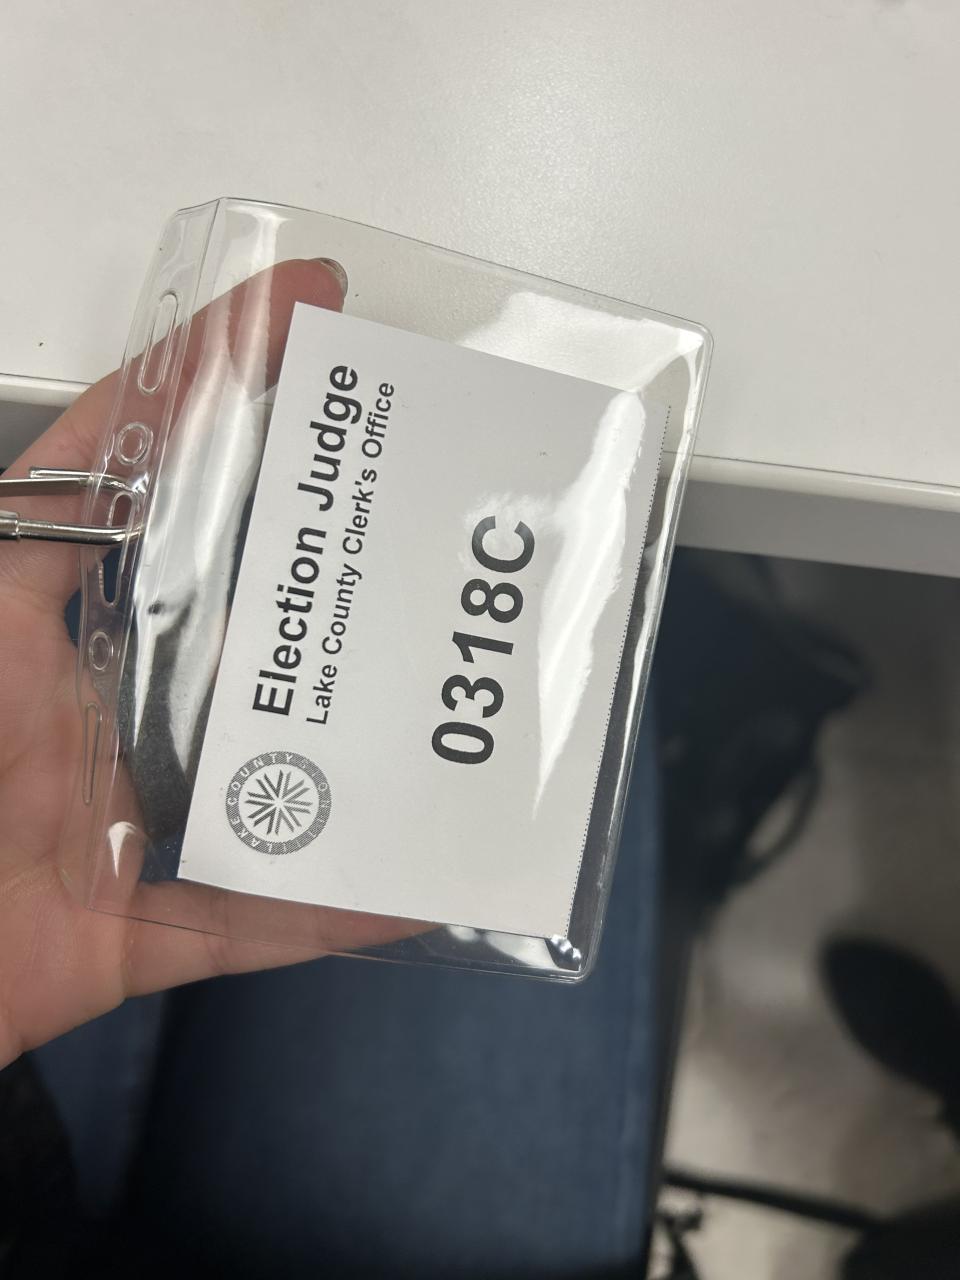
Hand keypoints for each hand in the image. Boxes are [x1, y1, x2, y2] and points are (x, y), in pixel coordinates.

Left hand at [0, 258, 394, 1066]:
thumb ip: (26, 533)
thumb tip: (104, 418)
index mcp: (39, 616)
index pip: (136, 467)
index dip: (220, 372)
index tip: (315, 301)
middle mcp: (93, 700)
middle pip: (234, 616)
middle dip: (330, 569)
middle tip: (432, 516)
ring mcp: (123, 817)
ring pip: (268, 770)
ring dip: (356, 750)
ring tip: (449, 699)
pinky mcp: (139, 927)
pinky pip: (253, 918)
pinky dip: (332, 912)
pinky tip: (414, 887)